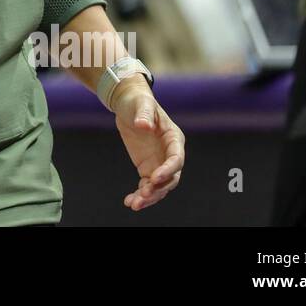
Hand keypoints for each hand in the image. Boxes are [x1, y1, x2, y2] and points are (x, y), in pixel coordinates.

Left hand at [112, 79, 184, 210]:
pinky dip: (140, 195)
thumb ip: (144, 114)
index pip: (176, 159)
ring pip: (159, 187)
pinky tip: (129, 202)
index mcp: (174, 139)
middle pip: (171, 178)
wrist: (129, 104)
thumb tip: (143, 125)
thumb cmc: (139, 101)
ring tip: (134, 204)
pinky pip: (147, 185)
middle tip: (143, 195)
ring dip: (149, 197)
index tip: (154, 178)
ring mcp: (160, 163)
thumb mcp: (142, 104)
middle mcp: (170, 154)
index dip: (168, 170)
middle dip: (159, 189)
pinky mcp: (148, 168)